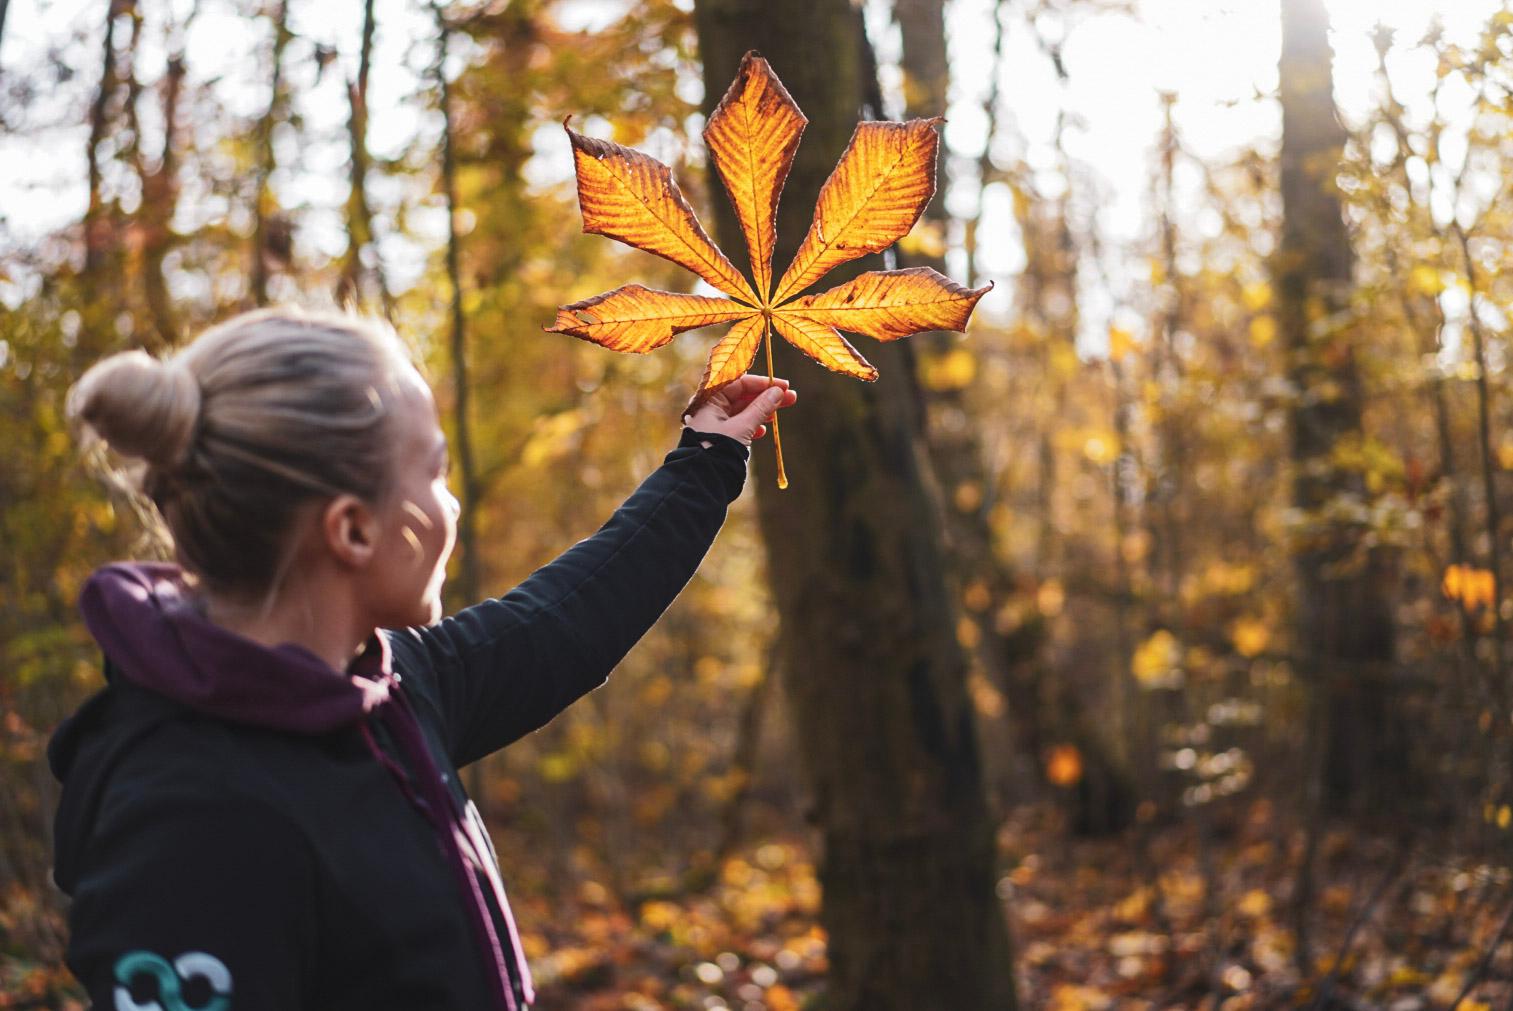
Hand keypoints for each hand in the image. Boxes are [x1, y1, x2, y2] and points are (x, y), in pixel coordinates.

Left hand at [682, 374, 797, 445]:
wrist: (702, 481)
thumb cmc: (718, 449)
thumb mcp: (743, 426)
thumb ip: (761, 407)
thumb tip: (777, 392)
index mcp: (710, 400)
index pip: (739, 383)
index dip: (763, 383)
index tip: (784, 386)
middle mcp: (710, 409)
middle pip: (742, 396)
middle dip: (766, 397)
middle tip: (790, 398)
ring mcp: (715, 424)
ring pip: (742, 412)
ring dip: (761, 412)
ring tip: (778, 414)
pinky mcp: (720, 438)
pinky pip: (738, 426)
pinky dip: (752, 426)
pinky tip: (763, 430)